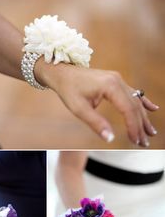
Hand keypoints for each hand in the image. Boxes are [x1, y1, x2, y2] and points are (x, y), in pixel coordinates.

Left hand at [36, 61, 157, 146]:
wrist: (62, 73)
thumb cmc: (69, 90)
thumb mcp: (79, 109)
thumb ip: (96, 123)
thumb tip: (110, 138)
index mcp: (110, 86)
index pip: (127, 110)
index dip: (133, 127)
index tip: (135, 141)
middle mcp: (118, 81)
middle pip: (134, 106)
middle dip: (140, 126)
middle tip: (144, 143)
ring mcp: (118, 80)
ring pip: (136, 101)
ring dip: (143, 118)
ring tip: (150, 133)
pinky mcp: (116, 82)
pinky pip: (133, 93)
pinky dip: (143, 102)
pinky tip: (153, 109)